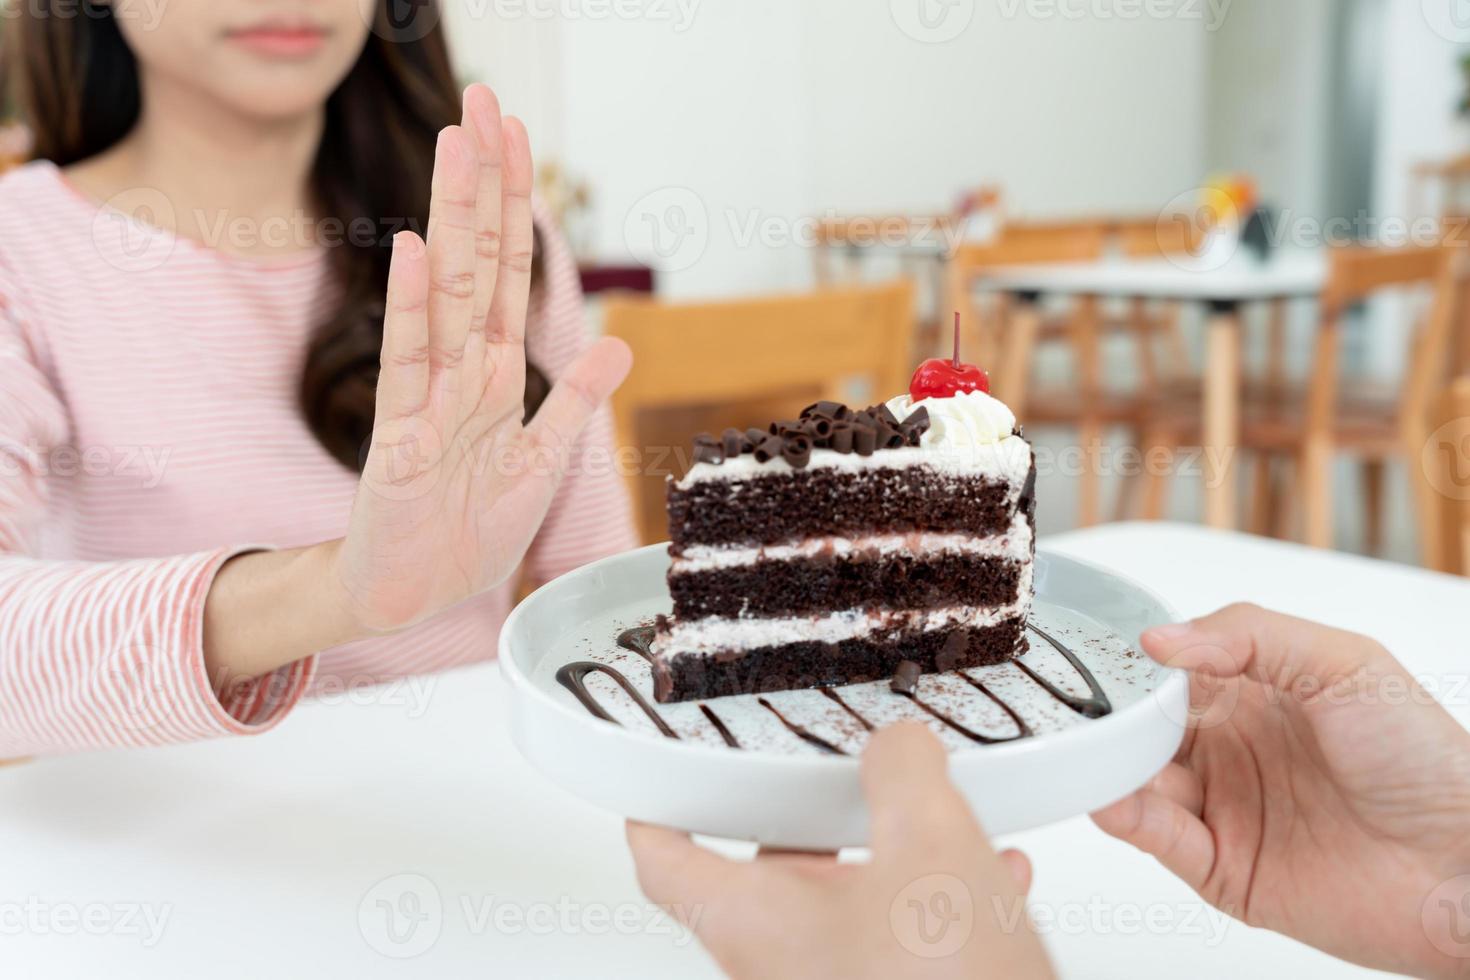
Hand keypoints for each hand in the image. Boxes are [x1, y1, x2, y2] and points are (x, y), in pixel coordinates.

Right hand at [202, 86, 629, 680]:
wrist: (414, 596)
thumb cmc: (470, 528)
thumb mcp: (543, 462)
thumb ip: (575, 402)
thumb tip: (620, 344)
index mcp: (496, 374)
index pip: (510, 272)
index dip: (515, 204)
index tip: (515, 133)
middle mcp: (461, 372)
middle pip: (479, 262)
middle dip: (484, 182)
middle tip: (481, 98)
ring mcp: (429, 401)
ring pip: (449, 295)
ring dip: (454, 219)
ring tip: (457, 144)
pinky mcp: (402, 443)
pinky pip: (409, 369)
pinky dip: (413, 311)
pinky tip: (415, 252)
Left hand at [627, 724, 1054, 979]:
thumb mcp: (931, 849)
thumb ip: (903, 775)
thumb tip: (897, 747)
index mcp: (752, 921)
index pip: (662, 859)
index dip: (657, 807)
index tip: (661, 773)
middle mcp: (777, 966)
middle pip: (762, 875)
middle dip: (805, 817)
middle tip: (826, 777)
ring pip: (839, 908)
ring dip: (882, 858)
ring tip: (931, 823)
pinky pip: (892, 945)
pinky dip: (930, 903)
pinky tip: (989, 883)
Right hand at [1092, 603, 1469, 978]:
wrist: (1466, 863)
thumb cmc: (1426, 759)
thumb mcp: (1345, 663)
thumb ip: (1251, 634)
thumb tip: (1160, 639)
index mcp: (1254, 694)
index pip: (1169, 673)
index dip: (1134, 664)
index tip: (1095, 653)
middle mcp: (1230, 750)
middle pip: (1143, 728)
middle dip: (1108, 715)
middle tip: (1075, 705)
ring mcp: (1224, 810)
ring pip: (1141, 783)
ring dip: (1111, 767)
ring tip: (1089, 751)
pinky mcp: (1224, 869)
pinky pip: (1162, 841)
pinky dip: (1130, 820)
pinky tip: (1115, 798)